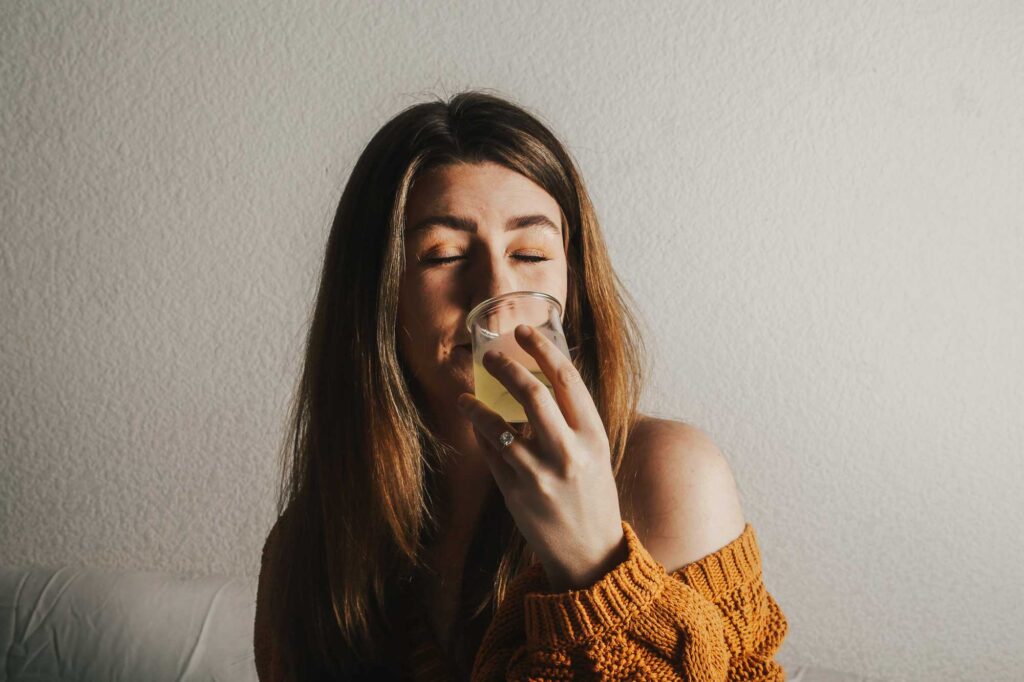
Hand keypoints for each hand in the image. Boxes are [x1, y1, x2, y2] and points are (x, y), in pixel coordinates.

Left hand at [456, 324, 626, 591]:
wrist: (590, 553)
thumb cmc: (593, 495)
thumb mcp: (596, 452)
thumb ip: (572, 419)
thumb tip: (540, 376)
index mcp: (594, 436)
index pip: (567, 380)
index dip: (543, 349)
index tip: (524, 332)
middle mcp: (569, 452)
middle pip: (533, 394)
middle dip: (507, 367)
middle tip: (489, 356)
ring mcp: (540, 474)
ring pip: (501, 425)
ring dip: (477, 405)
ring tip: (466, 397)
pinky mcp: (517, 493)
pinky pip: (492, 453)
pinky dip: (481, 435)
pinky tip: (476, 426)